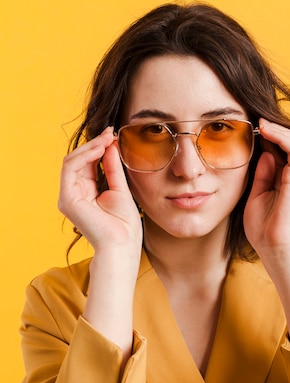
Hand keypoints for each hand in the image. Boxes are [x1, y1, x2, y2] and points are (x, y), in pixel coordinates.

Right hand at [58, 127, 142, 253]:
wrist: (123, 245)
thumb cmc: (125, 225)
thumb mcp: (120, 189)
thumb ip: (113, 168)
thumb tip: (110, 145)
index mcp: (87, 193)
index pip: (88, 164)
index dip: (99, 147)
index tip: (114, 135)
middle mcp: (74, 194)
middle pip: (79, 160)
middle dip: (95, 144)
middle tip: (111, 132)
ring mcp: (68, 197)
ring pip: (72, 160)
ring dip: (90, 146)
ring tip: (107, 138)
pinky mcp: (67, 199)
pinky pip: (70, 168)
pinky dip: (85, 155)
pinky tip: (100, 148)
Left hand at [243, 119, 289, 259]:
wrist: (273, 247)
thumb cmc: (264, 229)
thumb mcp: (257, 196)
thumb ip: (262, 176)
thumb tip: (266, 155)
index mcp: (284, 181)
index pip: (282, 151)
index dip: (270, 138)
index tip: (252, 129)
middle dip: (276, 130)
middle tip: (257, 122)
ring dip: (280, 129)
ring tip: (262, 123)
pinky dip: (282, 136)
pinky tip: (267, 131)